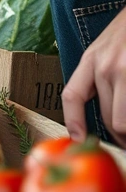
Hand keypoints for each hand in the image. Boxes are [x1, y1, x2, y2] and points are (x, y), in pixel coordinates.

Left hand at [62, 7, 125, 144]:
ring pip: (124, 122)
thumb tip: (102, 109)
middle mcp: (108, 67)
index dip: (73, 121)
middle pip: (108, 119)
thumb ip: (97, 74)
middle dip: (120, 137)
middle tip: (125, 142)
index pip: (72, 95)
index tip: (78, 138)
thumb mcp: (104, 48)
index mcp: (91, 59)